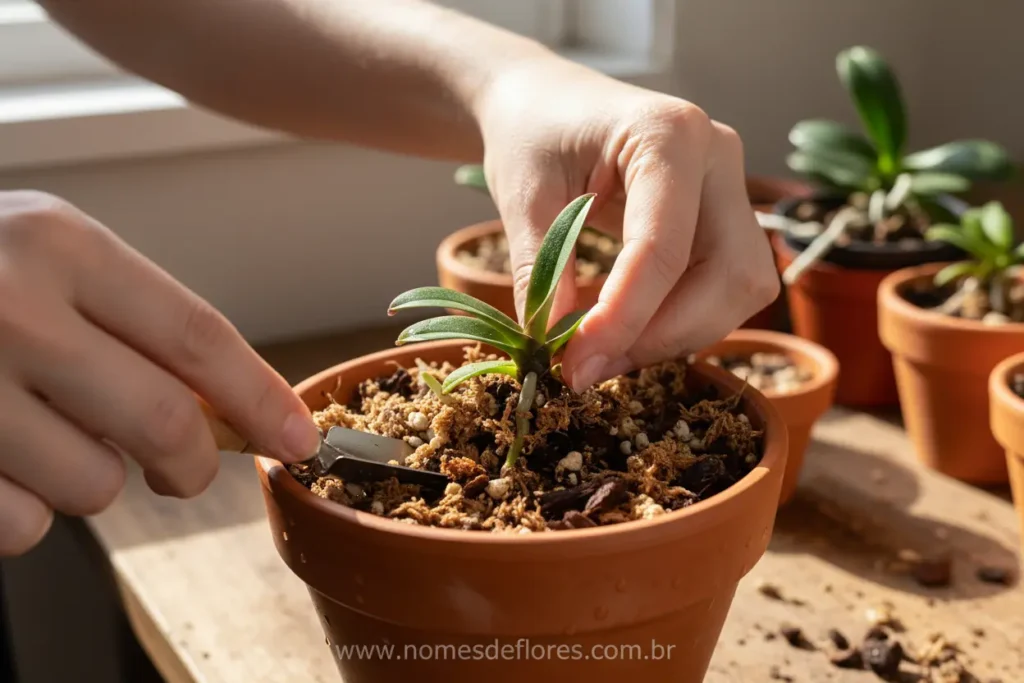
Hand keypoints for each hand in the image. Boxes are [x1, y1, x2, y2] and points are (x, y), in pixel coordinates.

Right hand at [0, 192, 319, 555]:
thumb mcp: (44, 256)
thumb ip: (133, 321)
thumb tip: (233, 410)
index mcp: (58, 244)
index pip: (197, 336)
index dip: (262, 398)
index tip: (298, 440)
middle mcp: (9, 308)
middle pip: (164, 424)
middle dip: (190, 464)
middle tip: (181, 469)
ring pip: (93, 485)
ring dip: (90, 479)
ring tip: (42, 436)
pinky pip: (22, 526)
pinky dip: (25, 512)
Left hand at [476, 60, 779, 391]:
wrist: (547, 104)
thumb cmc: (533, 135)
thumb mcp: (523, 197)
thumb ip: (542, 270)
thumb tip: (556, 347)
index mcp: (668, 133)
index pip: (663, 246)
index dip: (624, 317)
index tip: (574, 364)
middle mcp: (718, 156)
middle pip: (729, 275)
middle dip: (663, 335)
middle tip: (589, 367)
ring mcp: (731, 187)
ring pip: (739, 290)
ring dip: (675, 336)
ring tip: (600, 352)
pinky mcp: (725, 219)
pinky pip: (724, 289)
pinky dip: (678, 322)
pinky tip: (624, 330)